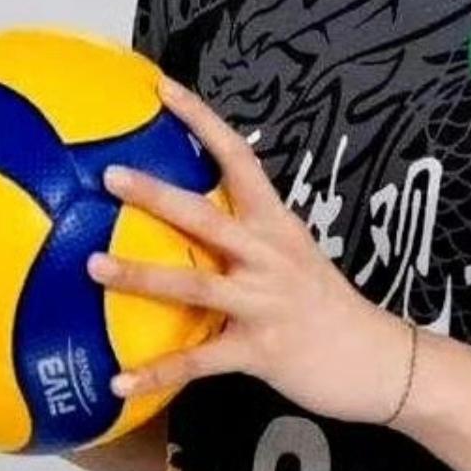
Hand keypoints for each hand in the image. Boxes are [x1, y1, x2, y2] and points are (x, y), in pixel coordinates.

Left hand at [86, 73, 414, 426]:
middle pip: (207, 217)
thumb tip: (189, 214)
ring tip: (94, 267)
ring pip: (195, 285)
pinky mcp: (261, 349)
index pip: (238, 157)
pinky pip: (199, 362)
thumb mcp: (292, 253)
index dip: (201, 121)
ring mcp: (265, 302)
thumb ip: (249, 234)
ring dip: (141, 276)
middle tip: (109, 174)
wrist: (376, 358)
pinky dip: (157, 373)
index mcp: (276, 222)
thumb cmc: (324, 303)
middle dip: (157, 196)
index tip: (162, 88)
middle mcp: (269, 254)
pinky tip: (118, 382)